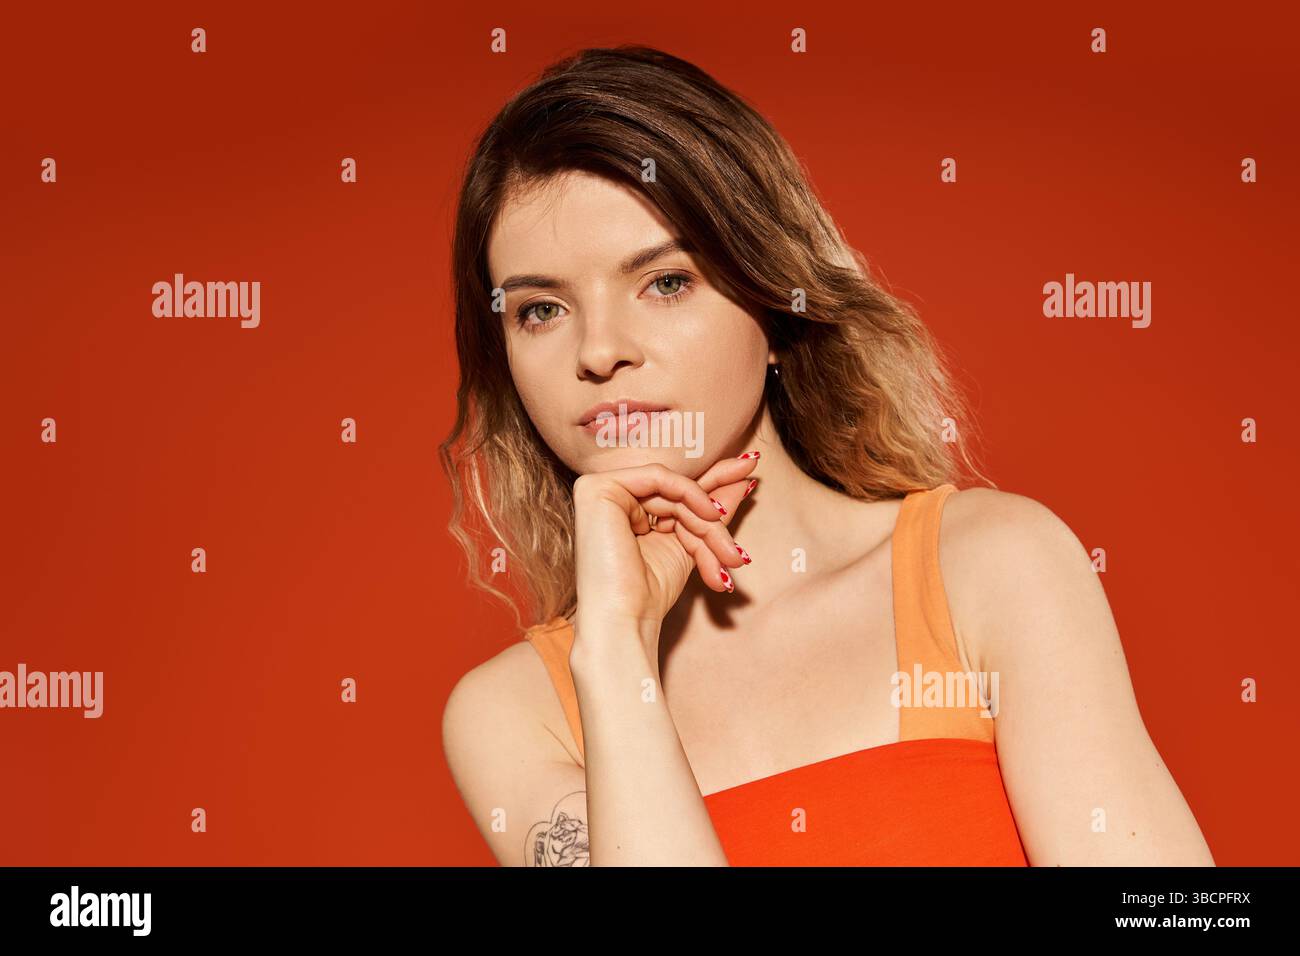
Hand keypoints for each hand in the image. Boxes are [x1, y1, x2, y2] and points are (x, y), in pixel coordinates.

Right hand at [571, 452, 759, 641]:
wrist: (624, 621)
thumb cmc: (650, 594)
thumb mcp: (692, 545)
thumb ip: (712, 510)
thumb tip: (745, 478)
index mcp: (627, 512)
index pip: (677, 493)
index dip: (716, 484)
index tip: (752, 476)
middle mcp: (610, 498)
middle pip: (678, 495)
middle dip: (715, 524)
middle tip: (736, 556)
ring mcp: (600, 491)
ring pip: (673, 490)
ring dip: (707, 522)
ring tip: (727, 556)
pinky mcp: (597, 488)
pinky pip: (658, 477)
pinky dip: (690, 494)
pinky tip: (711, 515)